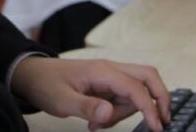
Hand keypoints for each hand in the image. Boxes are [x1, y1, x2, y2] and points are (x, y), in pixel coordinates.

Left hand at [11, 57, 170, 130]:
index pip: (135, 88)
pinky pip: (122, 98)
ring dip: (126, 113)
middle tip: (162, 121)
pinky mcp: (105, 84)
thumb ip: (86, 107)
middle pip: (147, 77)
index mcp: (102, 71)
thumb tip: (108, 113)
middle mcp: (110, 70)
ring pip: (135, 92)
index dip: (150, 108)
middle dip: (160, 98)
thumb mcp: (61, 101)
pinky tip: (97, 122)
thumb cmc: (46, 84)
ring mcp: (109, 76)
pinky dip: (117, 112)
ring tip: (98, 125)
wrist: (33, 75)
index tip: (157, 127)